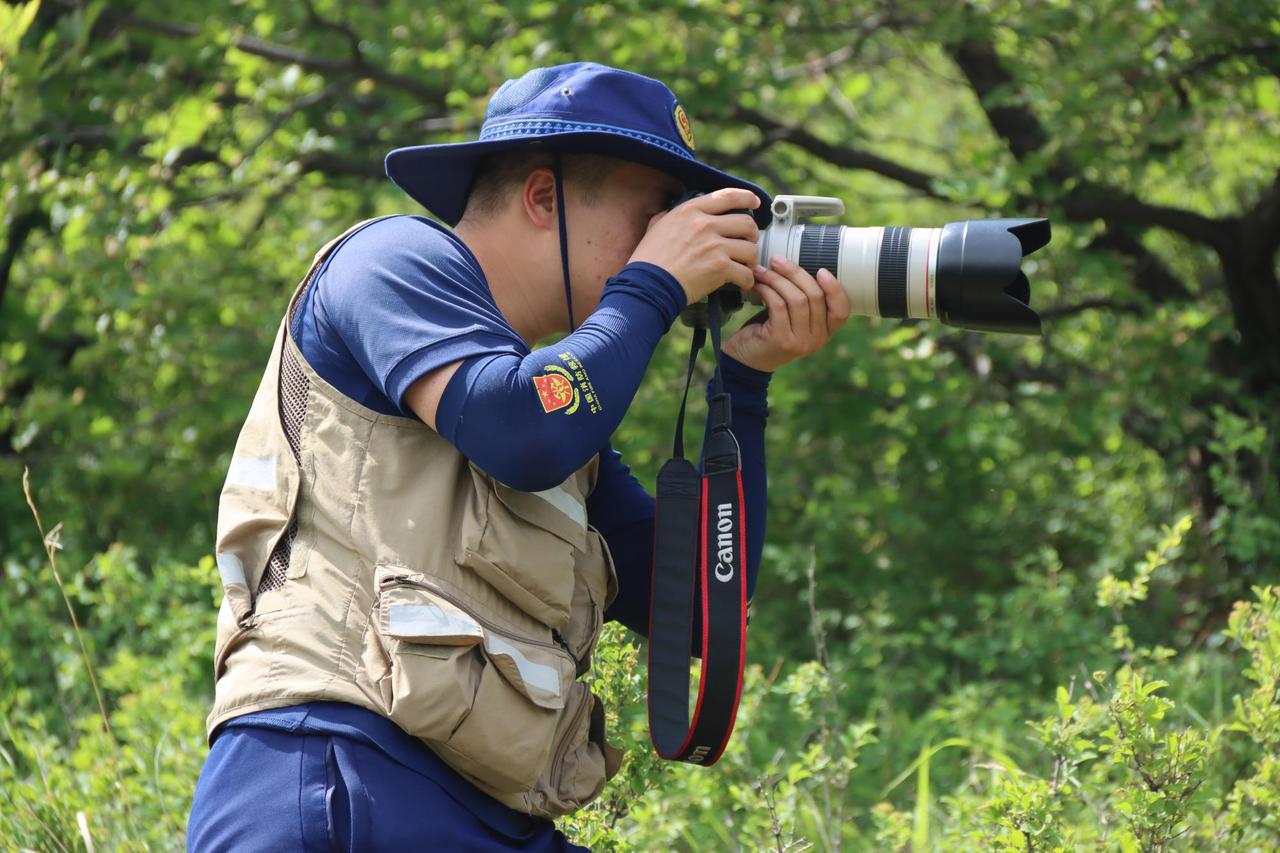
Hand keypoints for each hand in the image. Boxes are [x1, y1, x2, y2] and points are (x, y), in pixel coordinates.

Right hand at [628, 188, 760, 304]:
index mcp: (690, 211)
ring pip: (750, 248)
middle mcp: (704, 225)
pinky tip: (742, 284)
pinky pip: (746, 273)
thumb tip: (672, 212)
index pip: (728, 196)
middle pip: (747, 223)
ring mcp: (714, 246)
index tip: (755, 203)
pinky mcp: (719, 268)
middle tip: (748, 244)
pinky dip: (747, 280)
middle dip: (752, 235)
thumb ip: (669, 216)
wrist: (647, 285)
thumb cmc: (648, 260)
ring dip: (751, 260)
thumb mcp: (656, 226)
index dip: (747, 198)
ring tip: (746, 267)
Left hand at [721, 255, 851, 372]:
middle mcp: (818, 340)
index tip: (820, 270)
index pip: (841, 310)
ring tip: (762, 270)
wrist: (745, 358)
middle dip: (795, 273)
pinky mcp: (782, 341)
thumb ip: (804, 298)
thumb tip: (799, 263)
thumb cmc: (769, 330)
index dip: (834, 288)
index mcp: (825, 333)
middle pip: (815, 297)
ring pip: (797, 299)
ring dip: (778, 279)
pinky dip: (767, 290)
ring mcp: (801, 342)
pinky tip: (757, 284)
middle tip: (777, 260)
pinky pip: (778, 305)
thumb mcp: (792, 316)